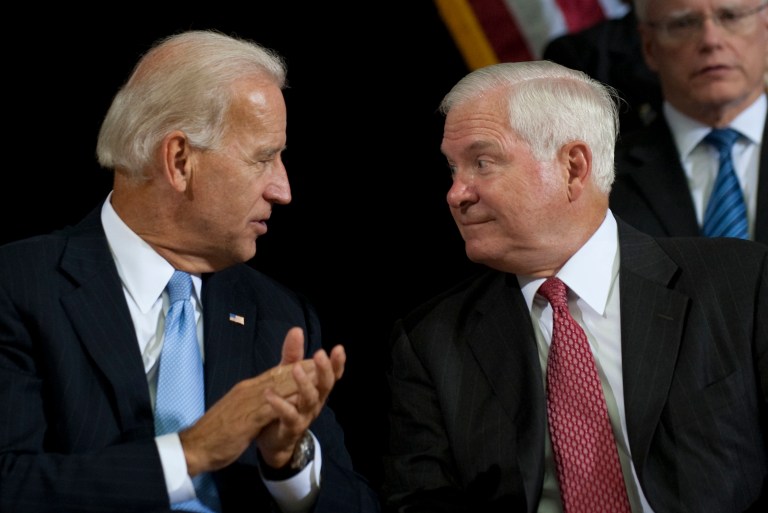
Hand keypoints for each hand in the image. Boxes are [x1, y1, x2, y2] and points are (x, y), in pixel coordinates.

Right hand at [178, 327, 319, 475]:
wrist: (194, 447)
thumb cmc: (215, 431)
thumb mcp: (238, 411)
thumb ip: (252, 401)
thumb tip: (267, 396)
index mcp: (246, 389)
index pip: (274, 374)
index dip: (295, 367)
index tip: (314, 361)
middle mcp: (248, 391)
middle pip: (280, 375)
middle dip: (302, 367)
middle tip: (323, 359)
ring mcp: (247, 404)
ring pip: (277, 387)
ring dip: (298, 379)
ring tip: (317, 373)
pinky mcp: (246, 420)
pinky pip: (269, 408)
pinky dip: (284, 401)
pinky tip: (299, 399)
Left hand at [256, 329, 345, 468]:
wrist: (273, 440)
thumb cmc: (284, 404)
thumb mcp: (287, 376)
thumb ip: (292, 355)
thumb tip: (297, 329)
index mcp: (317, 389)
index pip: (332, 374)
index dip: (337, 363)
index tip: (338, 348)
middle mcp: (315, 402)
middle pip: (325, 385)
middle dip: (324, 369)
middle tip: (320, 353)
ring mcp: (304, 416)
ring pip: (310, 399)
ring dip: (304, 383)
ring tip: (296, 368)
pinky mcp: (290, 428)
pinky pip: (288, 416)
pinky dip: (279, 404)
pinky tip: (269, 393)